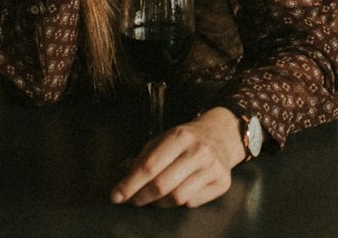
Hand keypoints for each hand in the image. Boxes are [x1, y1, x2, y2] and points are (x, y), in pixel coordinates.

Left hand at [111, 107, 243, 208]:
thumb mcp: (165, 138)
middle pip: (162, 185)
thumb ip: (145, 158)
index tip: (115, 196)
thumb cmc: (187, 139)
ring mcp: (212, 167)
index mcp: (180, 136)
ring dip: (159, 203)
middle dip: (141, 198)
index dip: (130, 184)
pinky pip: (193, 203)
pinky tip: (178, 192)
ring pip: (177, 198)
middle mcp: (198, 151)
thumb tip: (124, 184)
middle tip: (131, 202)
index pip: (150, 166)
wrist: (222, 133)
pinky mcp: (222, 182)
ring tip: (153, 199)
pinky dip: (180, 203)